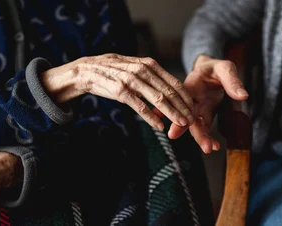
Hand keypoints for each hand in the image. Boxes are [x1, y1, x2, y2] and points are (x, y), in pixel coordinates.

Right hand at [41, 53, 193, 129]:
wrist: (86, 71)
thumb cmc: (114, 72)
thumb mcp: (135, 68)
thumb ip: (152, 77)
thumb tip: (171, 90)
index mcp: (149, 64)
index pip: (174, 82)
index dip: (186, 97)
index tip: (195, 109)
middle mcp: (142, 70)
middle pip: (169, 92)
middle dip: (183, 107)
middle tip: (193, 120)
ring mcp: (131, 80)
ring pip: (158, 99)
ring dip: (172, 113)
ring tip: (181, 123)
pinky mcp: (119, 91)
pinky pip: (139, 106)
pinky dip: (151, 117)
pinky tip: (159, 126)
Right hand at [167, 55, 248, 152]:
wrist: (212, 71)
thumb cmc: (216, 68)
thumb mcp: (225, 68)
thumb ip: (232, 81)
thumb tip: (243, 95)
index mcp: (192, 84)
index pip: (185, 99)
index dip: (182, 113)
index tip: (183, 125)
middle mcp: (191, 98)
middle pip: (189, 116)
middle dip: (194, 132)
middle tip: (202, 144)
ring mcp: (197, 108)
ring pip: (196, 125)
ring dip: (202, 138)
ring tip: (210, 148)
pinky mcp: (205, 115)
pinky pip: (204, 127)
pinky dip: (208, 137)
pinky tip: (215, 146)